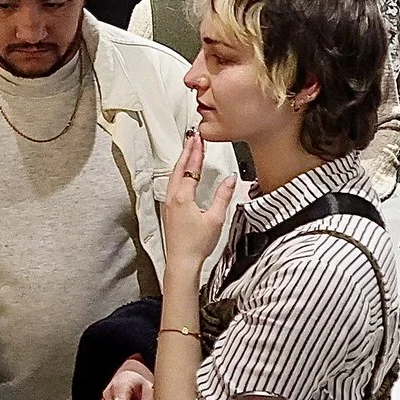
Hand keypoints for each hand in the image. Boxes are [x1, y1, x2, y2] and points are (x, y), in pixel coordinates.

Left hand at [161, 131, 236, 274]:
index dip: (196, 152)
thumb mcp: (216, 218)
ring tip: (188, 150)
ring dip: (182, 161)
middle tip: (192, 138)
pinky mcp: (169, 210)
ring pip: (173, 175)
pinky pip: (172, 184)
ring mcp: (169, 204)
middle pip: (179, 168)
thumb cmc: (196, 244)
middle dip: (187, 151)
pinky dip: (178, 173)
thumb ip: (223, 196)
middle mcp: (173, 197)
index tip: (199, 139)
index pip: (191, 168)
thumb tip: (230, 180)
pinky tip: (182, 174)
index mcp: (183, 197)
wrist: (182, 261)